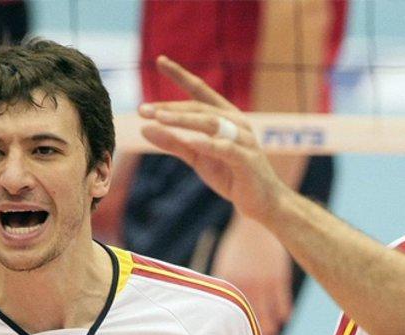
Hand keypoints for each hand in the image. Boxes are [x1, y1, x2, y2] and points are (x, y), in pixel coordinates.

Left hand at [138, 56, 289, 222]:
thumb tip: (144, 128)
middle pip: (199, 108)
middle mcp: (235, 122)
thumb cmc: (230, 176)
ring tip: (159, 118)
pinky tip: (192, 142)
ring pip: (211, 123)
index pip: (200, 91)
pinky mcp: (248, 160)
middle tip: (143, 110)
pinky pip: (227, 149)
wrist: (262, 203)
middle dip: (170, 107)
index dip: (181, 75)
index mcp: (224, 117)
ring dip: (183, 120)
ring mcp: (244, 140)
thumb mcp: (197, 158)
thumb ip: (173, 142)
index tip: (160, 60)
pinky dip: (209, 145)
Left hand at [212, 217, 292, 334]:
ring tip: (272, 332)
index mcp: (229, 283)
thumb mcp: (225, 265)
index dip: (236, 329)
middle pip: (252, 320)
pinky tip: (283, 318)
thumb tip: (220, 307)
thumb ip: (224, 285)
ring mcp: (264, 283)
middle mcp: (246, 285)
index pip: (232, 314)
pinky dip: (284, 314)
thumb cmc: (238, 246)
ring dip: (271, 327)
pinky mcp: (280, 278)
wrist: (258, 224)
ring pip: (270, 317)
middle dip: (256, 333)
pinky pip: (283, 305)